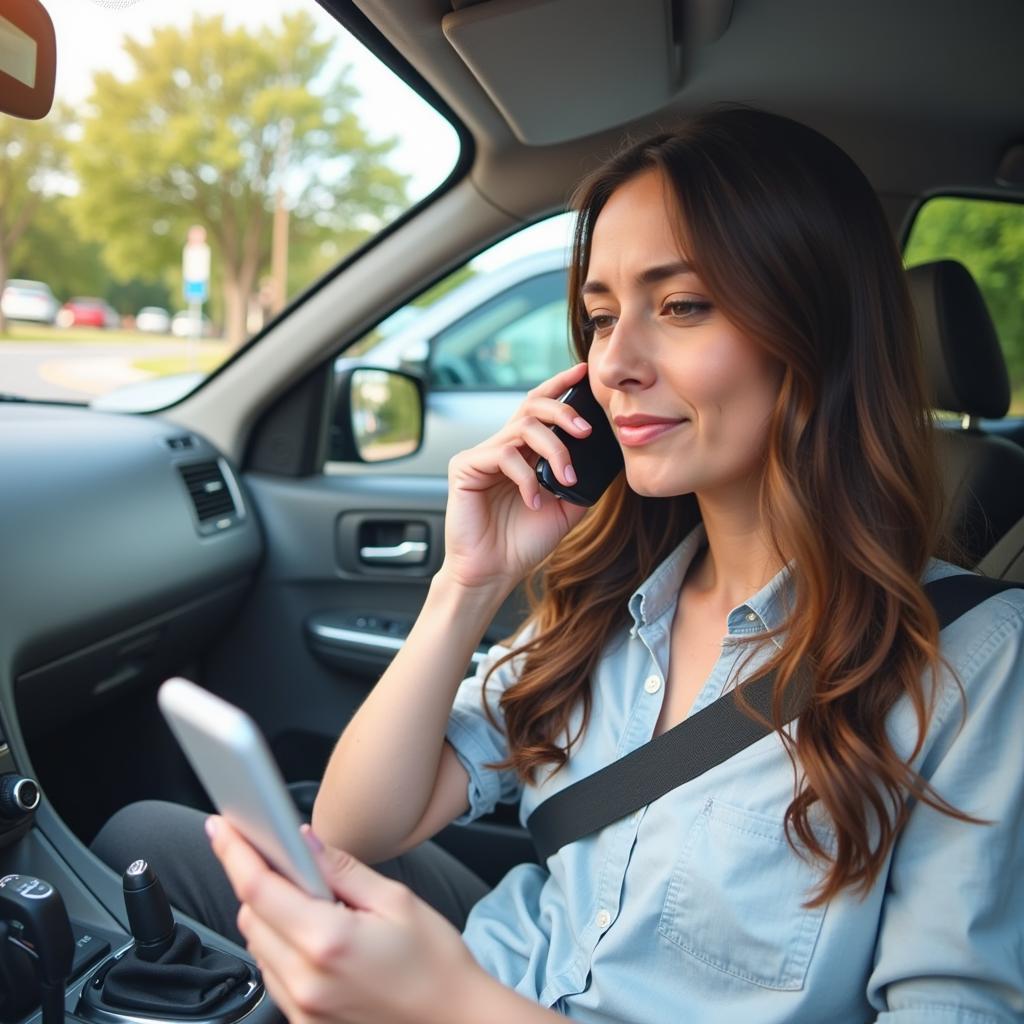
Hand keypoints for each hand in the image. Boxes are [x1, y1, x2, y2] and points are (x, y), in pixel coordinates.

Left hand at [208, 818, 487, 1023]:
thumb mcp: (397, 900)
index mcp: (328, 941)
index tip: (222, 828)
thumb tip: (304, 839)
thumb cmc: (436, 964)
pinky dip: (282, 949)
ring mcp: (302, 1010)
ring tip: (315, 906)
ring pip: (257, 948)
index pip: (259, 888)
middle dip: (259, 882)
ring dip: (270, 917)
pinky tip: (316, 939)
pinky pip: (274, 977)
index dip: (235, 852)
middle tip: (288, 861)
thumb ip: (342, 869)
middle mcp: (306, 981)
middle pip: (250, 917)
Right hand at [441, 360, 593, 592]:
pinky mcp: (464, 467)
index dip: (561, 386)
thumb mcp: (566, 507)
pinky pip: (503, 455)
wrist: (493, 573)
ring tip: (566, 480)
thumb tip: (606, 455)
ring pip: (522, 428)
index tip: (584, 374)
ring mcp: (481, 455)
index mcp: (524, 452)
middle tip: (585, 430)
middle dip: (563, 410)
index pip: (540, 407)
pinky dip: (526, 477)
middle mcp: (502, 446)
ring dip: (554, 451)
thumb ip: (582, 478)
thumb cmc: (523, 542)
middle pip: (531, 404)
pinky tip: (534, 501)